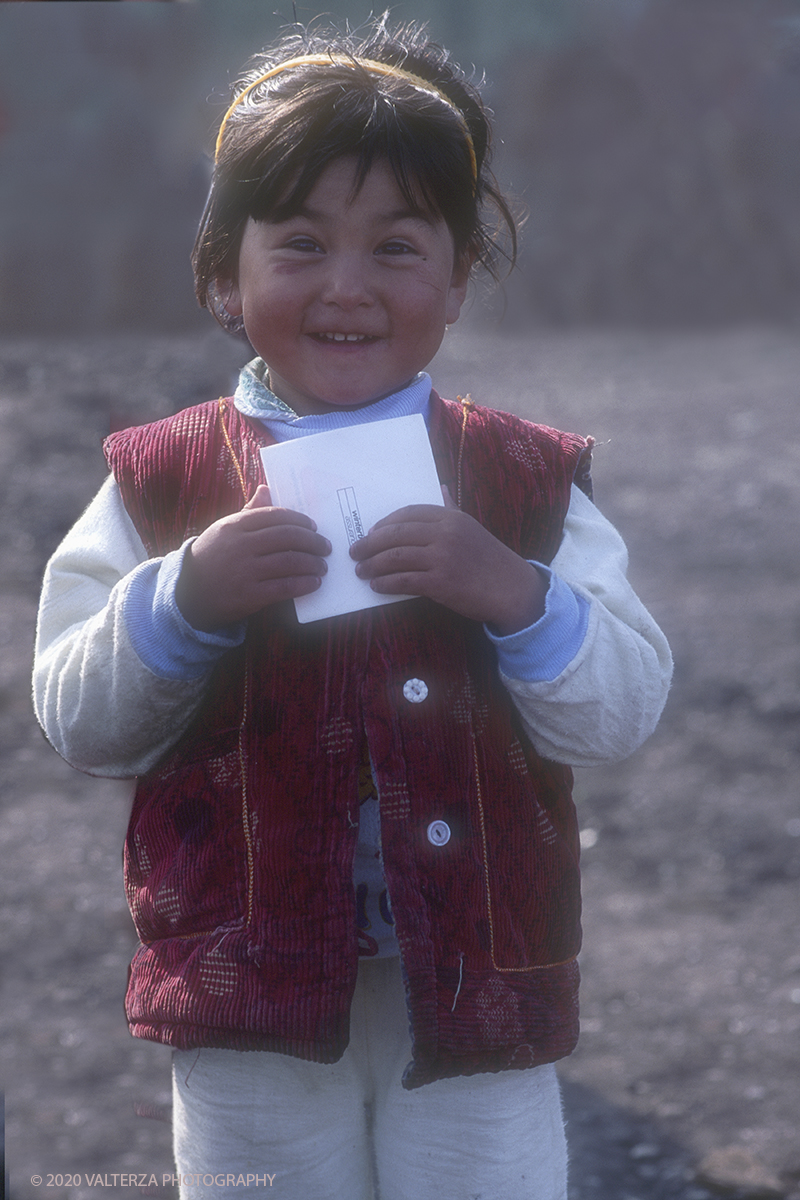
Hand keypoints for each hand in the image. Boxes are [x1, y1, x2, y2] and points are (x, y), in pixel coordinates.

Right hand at [175, 485, 330, 630]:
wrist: (188, 593)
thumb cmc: (212, 557)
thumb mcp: (225, 531)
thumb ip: (249, 511)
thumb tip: (266, 489)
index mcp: (235, 526)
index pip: (275, 516)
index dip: (299, 521)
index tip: (313, 527)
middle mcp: (240, 546)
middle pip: (287, 537)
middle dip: (312, 541)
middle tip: (325, 547)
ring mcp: (244, 571)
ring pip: (289, 561)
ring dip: (312, 563)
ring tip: (322, 566)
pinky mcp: (249, 595)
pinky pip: (284, 587)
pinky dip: (303, 584)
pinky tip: (313, 583)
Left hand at [349, 488, 546, 633]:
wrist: (512, 589)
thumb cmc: (489, 559)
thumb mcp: (471, 527)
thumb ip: (451, 508)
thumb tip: (441, 487)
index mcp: (451, 517)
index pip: (407, 514)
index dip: (384, 524)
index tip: (371, 533)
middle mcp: (445, 533)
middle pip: (396, 534)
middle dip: (370, 544)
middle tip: (355, 552)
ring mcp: (442, 558)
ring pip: (395, 557)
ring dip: (372, 564)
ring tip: (361, 571)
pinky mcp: (440, 583)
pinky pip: (403, 580)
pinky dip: (385, 583)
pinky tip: (377, 586)